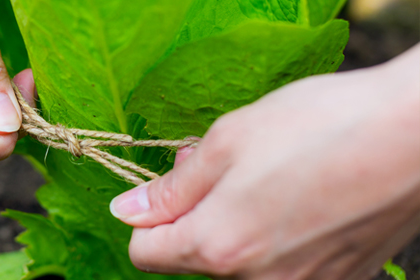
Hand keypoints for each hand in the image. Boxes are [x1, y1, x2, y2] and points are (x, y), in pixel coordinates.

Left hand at [110, 45, 419, 278]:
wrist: (416, 135)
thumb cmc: (320, 127)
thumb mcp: (228, 142)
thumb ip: (172, 189)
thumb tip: (127, 213)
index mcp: (217, 247)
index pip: (144, 254)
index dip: (148, 218)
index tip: (171, 189)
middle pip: (195, 260)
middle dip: (198, 217)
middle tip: (227, 169)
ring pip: (240, 266)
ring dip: (239, 228)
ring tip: (271, 179)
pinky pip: (284, 269)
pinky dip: (280, 240)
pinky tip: (303, 199)